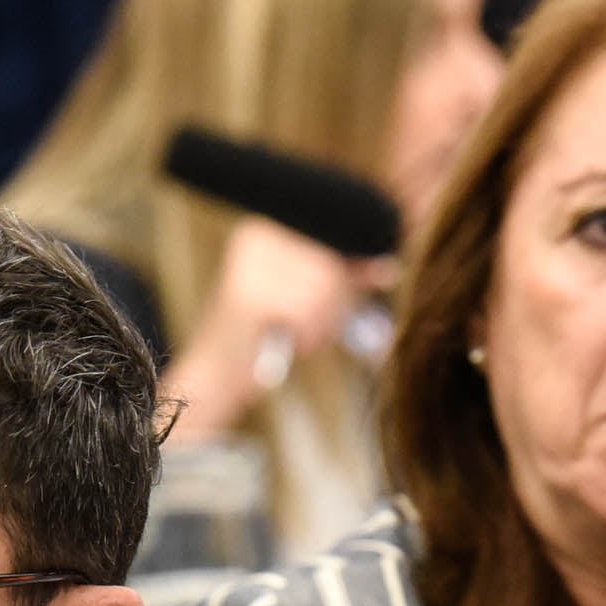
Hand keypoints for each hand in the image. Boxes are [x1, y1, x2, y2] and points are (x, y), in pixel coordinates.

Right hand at [161, 218, 387, 438]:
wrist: (215, 378)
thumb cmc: (263, 338)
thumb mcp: (308, 298)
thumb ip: (345, 278)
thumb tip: (390, 267)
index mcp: (266, 226)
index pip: (332, 235)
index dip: (352, 267)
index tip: (375, 279)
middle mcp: (253, 234)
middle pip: (330, 262)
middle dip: (336, 303)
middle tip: (314, 328)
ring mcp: (247, 264)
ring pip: (323, 287)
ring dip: (322, 323)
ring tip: (299, 336)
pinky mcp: (246, 296)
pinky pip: (307, 310)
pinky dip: (308, 335)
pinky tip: (288, 343)